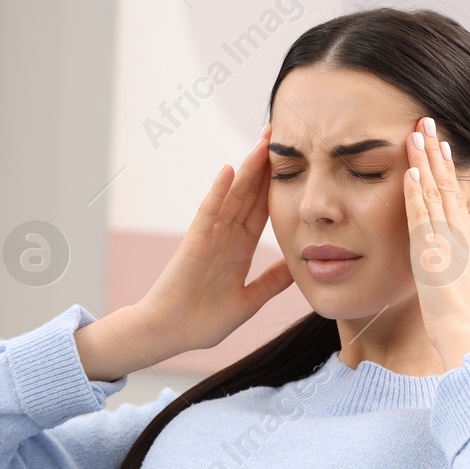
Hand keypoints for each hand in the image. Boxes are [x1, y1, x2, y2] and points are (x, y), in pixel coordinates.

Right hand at [133, 123, 294, 355]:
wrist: (171, 334)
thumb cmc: (203, 321)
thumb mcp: (249, 301)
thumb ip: (271, 283)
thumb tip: (298, 268)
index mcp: (239, 249)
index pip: (262, 210)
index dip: (277, 187)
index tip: (296, 164)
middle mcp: (225, 237)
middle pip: (250, 194)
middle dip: (265, 166)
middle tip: (280, 135)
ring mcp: (209, 236)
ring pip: (232, 196)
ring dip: (247, 169)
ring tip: (263, 142)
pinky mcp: (194, 242)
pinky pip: (208, 212)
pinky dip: (218, 191)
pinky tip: (229, 171)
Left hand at [402, 116, 469, 367]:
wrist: (469, 336)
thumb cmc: (463, 325)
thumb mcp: (458, 289)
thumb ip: (450, 271)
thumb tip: (445, 268)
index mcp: (466, 243)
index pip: (455, 197)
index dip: (445, 170)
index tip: (437, 146)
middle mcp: (460, 236)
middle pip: (448, 185)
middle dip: (436, 153)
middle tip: (428, 122)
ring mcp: (448, 242)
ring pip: (437, 193)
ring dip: (425, 162)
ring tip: (417, 132)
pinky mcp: (434, 253)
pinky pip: (424, 216)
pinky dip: (418, 192)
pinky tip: (410, 171)